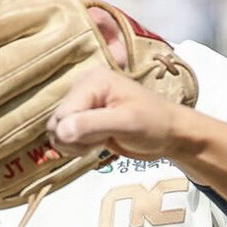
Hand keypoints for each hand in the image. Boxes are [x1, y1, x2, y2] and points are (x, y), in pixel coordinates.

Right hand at [46, 68, 190, 161]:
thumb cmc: (155, 124)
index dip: (76, 132)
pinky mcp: (84, 119)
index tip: (102, 136)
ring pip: (58, 132)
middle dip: (76, 139)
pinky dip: (78, 146)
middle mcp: (83, 88)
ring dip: (77, 144)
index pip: (63, 113)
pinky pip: (65, 137)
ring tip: (102, 140)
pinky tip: (99, 142)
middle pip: (56, 123)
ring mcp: (82, 104)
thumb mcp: (126, 123)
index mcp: (92, 81)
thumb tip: (60, 131)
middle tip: (103, 138)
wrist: (170, 134)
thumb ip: (92, 124)